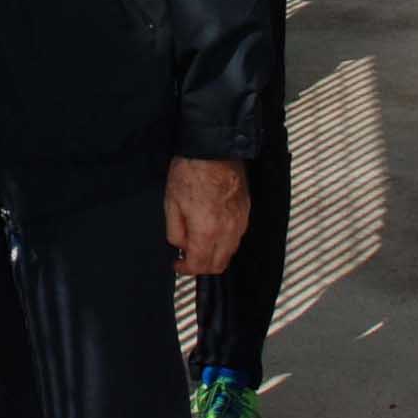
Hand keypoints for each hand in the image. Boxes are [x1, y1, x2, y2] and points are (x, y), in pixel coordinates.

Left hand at [165, 157, 248, 275]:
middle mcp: (228, 231)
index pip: (199, 266)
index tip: (178, 264)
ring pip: (230, 252)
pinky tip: (214, 230)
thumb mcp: (171, 203)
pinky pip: (238, 236)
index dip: (185, 269)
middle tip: (188, 257)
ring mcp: (240, 221)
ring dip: (215, 254)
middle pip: (219, 265)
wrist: (214, 147)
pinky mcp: (246, 210)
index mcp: (207, 231)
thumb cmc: (191, 170)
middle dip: (202, 266)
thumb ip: (175, 231)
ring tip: (200, 242)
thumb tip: (180, 246)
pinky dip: (225, 240)